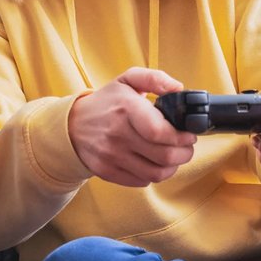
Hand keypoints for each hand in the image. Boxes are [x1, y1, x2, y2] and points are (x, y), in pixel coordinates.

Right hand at [68, 68, 197, 186]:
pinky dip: (154, 175)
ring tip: (173, 156)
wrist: (72, 125)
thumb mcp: (127, 80)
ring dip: (173, 167)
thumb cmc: (106, 102)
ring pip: (157, 173)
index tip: (188, 134)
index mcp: (126, 109)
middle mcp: (117, 134)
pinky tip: (154, 162)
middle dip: (184, 153)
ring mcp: (111, 155)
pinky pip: (142, 181)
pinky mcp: (107, 171)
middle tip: (186, 146)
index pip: (161, 132)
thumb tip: (178, 88)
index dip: (182, 137)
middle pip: (164, 156)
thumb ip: (155, 78)